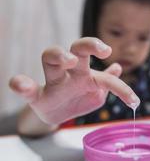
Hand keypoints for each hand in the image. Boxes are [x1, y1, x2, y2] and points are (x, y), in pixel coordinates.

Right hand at [9, 37, 139, 124]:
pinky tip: (20, 84)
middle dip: (89, 45)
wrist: (59, 115)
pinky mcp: (36, 97)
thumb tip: (118, 67)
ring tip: (70, 60)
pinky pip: (25, 88)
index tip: (111, 55)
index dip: (107, 62)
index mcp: (84, 72)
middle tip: (103, 50)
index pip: (99, 63)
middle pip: (76, 48)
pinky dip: (21, 85)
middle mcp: (69, 72)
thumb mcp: (95, 91)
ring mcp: (52, 82)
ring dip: (59, 55)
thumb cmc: (78, 99)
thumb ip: (107, 80)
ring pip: (50, 58)